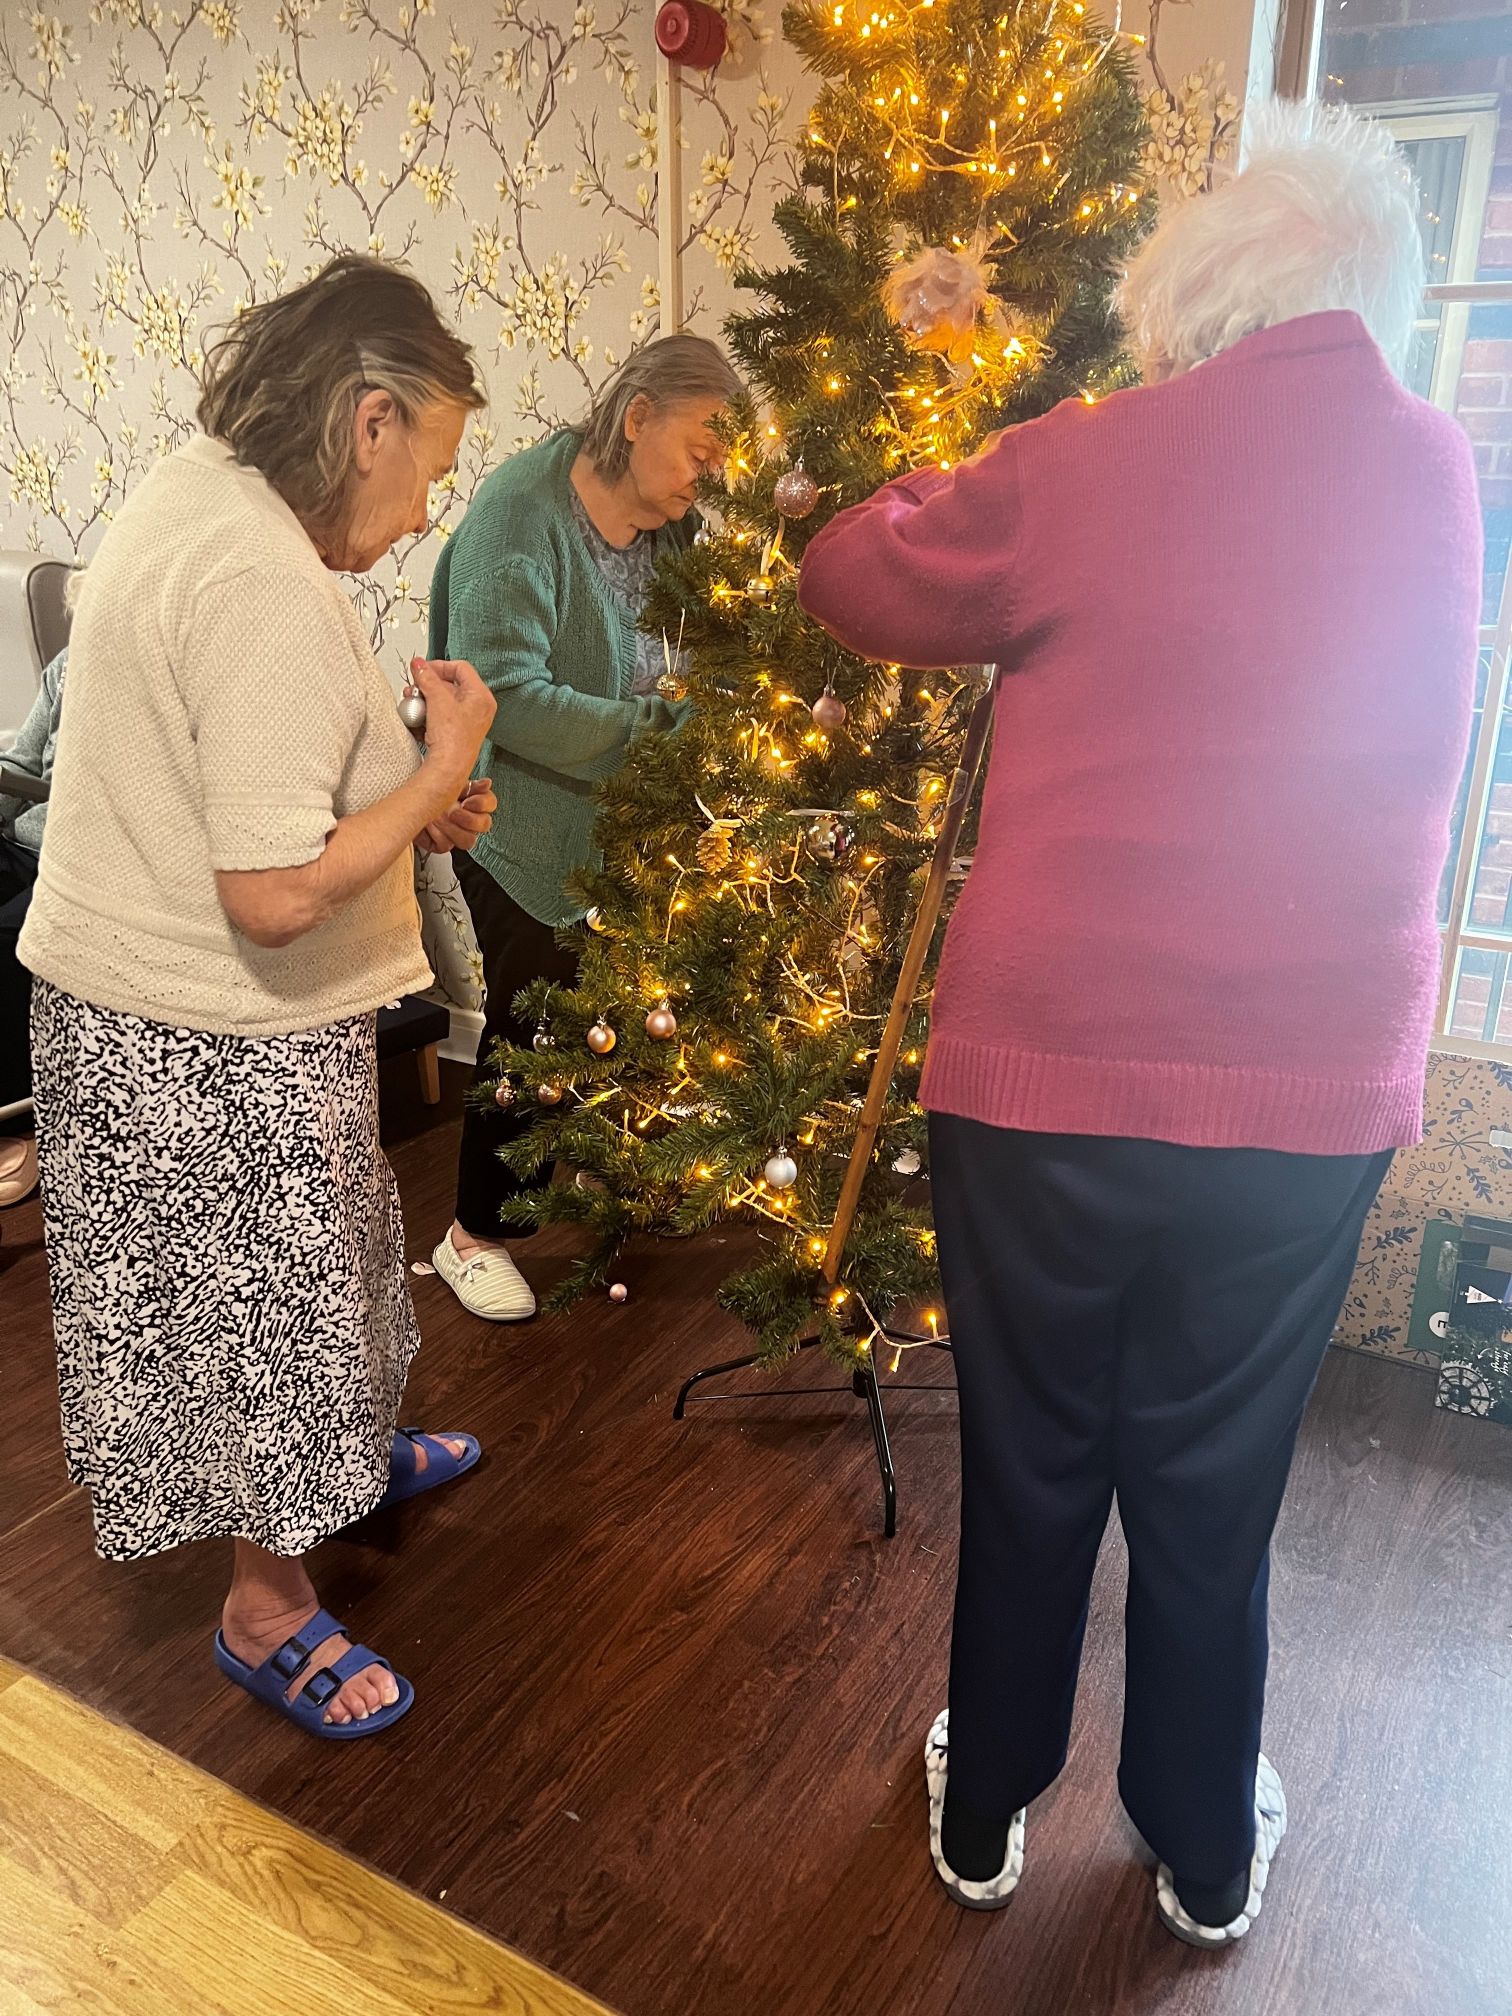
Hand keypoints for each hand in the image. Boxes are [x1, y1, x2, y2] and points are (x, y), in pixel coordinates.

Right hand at [409, 657, 495, 786]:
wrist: (448, 768)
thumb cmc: (453, 740)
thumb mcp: (438, 699)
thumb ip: (427, 678)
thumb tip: (419, 665)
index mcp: (481, 696)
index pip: (461, 668)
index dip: (439, 666)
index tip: (422, 669)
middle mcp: (478, 708)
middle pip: (450, 685)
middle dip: (428, 686)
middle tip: (414, 688)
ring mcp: (468, 722)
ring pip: (442, 702)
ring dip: (424, 701)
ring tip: (412, 704)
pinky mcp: (456, 733)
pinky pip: (440, 717)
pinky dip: (427, 716)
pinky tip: (417, 720)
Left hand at [417, 776, 495, 856]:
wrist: (404, 804)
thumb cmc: (425, 790)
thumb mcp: (448, 781)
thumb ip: (470, 783)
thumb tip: (487, 784)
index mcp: (473, 801)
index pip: (490, 804)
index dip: (482, 804)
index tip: (467, 800)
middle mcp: (468, 818)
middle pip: (484, 824)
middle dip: (467, 818)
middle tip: (452, 812)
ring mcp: (456, 833)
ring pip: (468, 840)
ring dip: (450, 828)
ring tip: (436, 818)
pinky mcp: (443, 844)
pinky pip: (446, 846)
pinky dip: (435, 835)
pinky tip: (428, 826)